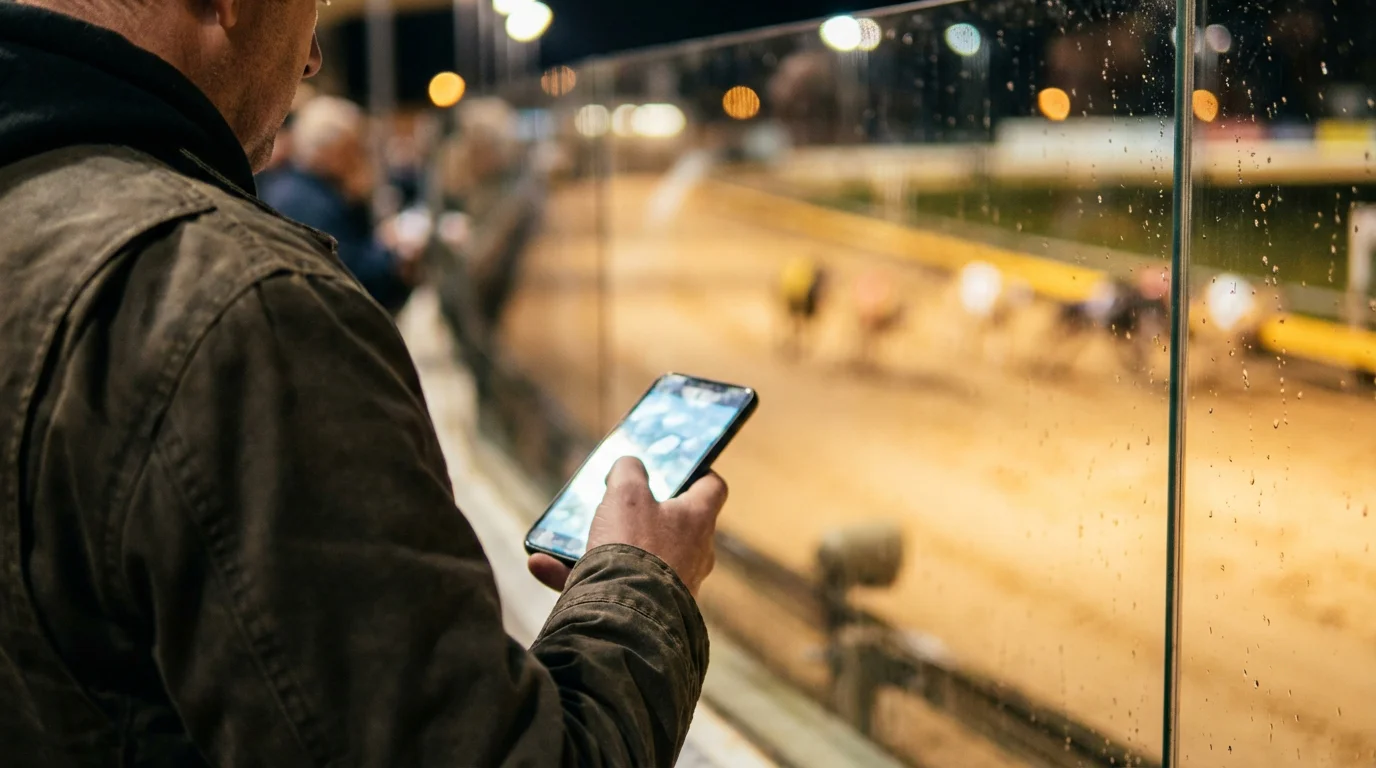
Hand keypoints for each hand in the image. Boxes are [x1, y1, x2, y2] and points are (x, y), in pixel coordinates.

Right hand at [528, 457, 727, 595]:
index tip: (679, 468)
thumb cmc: (632, 547)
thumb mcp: (625, 495)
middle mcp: (694, 554)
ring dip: (600, 548)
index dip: (698, 473)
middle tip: (616, 504)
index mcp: (696, 520)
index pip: (712, 488)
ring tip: (564, 540)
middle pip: (672, 525)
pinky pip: (612, 586)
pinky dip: (578, 576)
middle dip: (641, 515)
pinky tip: (542, 566)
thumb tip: (629, 465)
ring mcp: (674, 586)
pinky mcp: (649, 611)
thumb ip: (628, 471)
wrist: (625, 618)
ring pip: (636, 559)